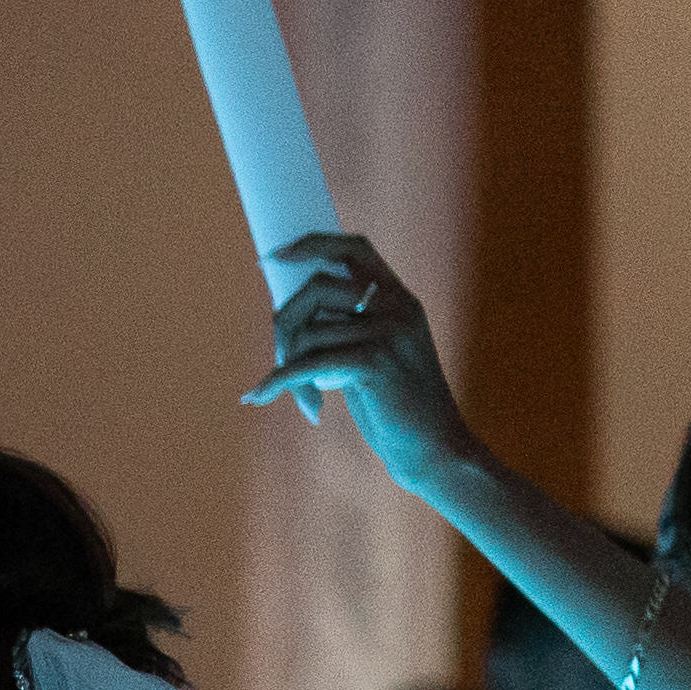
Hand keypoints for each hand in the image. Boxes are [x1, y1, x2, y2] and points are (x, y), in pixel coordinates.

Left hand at [243, 230, 482, 492]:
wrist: (431, 446)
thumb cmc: (393, 403)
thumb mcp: (371, 353)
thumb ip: (344, 325)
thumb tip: (285, 309)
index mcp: (398, 298)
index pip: (355, 247)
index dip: (313, 244)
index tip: (273, 256)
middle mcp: (397, 306)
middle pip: (315, 288)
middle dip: (285, 324)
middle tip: (280, 359)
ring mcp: (389, 331)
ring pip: (307, 331)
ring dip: (288, 367)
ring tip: (302, 397)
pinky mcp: (374, 360)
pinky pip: (306, 363)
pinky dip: (277, 381)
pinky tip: (258, 396)